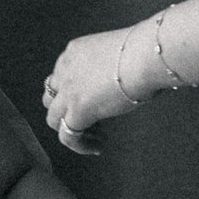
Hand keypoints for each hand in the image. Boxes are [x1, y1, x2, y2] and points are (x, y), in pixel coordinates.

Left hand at [42, 29, 139, 156]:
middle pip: (52, 98)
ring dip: (71, 129)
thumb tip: (123, 82)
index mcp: (74, 52)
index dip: (75, 93)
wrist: (146, 56)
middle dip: (68, 111)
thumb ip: (111, 67)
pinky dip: (80, 145)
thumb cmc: (146, 52)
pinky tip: (97, 147)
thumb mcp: (118, 53)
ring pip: (53, 118)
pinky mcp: (78, 109)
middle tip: (92, 120)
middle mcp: (65, 69)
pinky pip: (67, 136)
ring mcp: (68, 90)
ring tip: (95, 136)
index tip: (95, 103)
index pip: (62, 77)